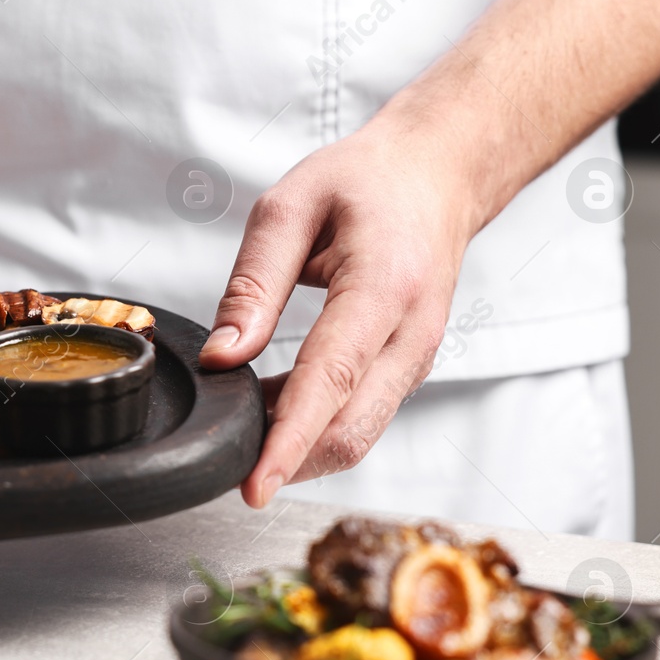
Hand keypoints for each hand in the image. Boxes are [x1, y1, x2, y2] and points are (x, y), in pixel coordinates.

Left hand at [199, 118, 483, 507]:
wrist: (439, 173)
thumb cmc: (368, 181)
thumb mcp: (290, 208)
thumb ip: (253, 286)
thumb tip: (220, 357)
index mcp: (383, 288)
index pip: (331, 383)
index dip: (288, 443)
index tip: (254, 486)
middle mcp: (411, 334)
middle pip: (350, 430)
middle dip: (287, 462)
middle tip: (226, 463)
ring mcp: (416, 357)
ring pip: (356, 434)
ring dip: (298, 448)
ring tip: (242, 430)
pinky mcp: (407, 368)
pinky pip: (360, 415)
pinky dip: (314, 427)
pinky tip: (271, 410)